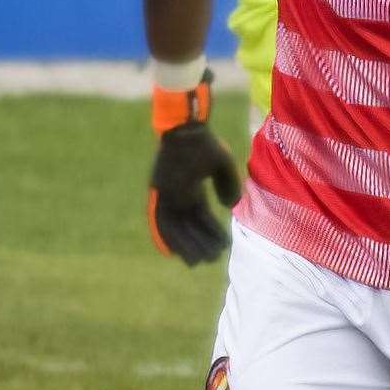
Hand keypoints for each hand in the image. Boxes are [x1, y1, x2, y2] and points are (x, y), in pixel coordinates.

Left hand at [149, 122, 242, 264]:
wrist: (185, 128)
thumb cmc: (203, 142)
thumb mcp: (221, 165)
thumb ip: (228, 184)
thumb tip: (231, 205)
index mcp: (189, 186)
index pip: (200, 214)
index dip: (211, 230)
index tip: (224, 244)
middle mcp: (176, 194)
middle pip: (188, 225)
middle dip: (201, 242)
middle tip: (213, 258)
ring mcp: (166, 194)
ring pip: (176, 227)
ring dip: (187, 245)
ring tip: (203, 260)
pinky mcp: (159, 194)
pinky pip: (161, 221)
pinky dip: (166, 237)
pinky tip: (175, 252)